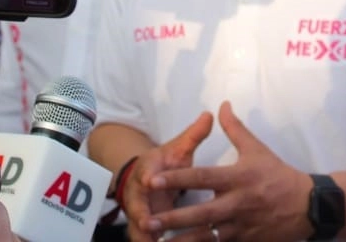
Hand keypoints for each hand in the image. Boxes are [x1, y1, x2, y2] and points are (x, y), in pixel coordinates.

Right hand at [121, 111, 213, 241]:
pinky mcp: (143, 229)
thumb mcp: (178, 149)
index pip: (145, 171)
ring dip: (143, 236)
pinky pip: (145, 240)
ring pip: (138, 228)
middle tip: (145, 222)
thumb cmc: (166, 164)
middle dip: (140, 213)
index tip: (150, 180)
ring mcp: (139, 212)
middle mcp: (139, 192)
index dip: (147, 176)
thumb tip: (208, 115)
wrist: (145, 178)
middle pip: (136, 204)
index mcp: (148, 169)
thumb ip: (193, 136)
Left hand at [141, 102, 309, 241]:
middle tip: (149, 221)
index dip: (178, 178)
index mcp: (238, 178)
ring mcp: (243, 226)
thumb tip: (221, 104)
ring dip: (184, 241)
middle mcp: (238, 203)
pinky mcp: (248, 241)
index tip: (154, 180)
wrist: (309, 206)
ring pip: (209, 237)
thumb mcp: (257, 149)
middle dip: (175, 218)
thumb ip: (234, 128)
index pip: (202, 177)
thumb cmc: (278, 174)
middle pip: (202, 212)